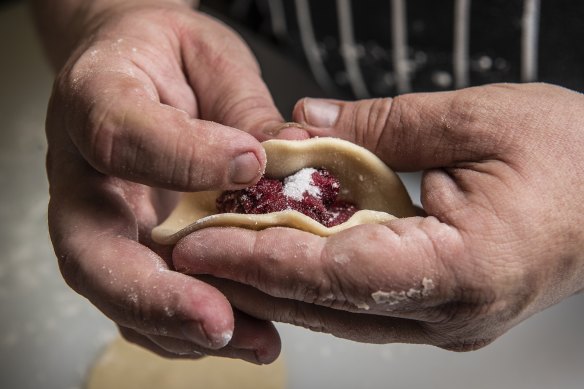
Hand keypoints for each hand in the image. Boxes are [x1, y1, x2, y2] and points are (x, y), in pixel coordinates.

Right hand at [44, 1, 302, 361]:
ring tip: (252, 340)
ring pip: (117, 292)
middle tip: (218, 320)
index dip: (181, 156)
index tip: (249, 162)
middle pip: (92, 251)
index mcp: (94, 102)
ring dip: (178, 329)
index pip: (120, 136)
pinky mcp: (126, 247)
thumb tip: (285, 159)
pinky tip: (245, 334)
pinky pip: (142, 302)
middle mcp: (83, 174)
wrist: (133, 67)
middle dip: (154, 296)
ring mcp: (101, 220)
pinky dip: (187, 329)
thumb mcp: (208, 58)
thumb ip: (241, 106)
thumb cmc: (166, 55)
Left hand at [173, 83, 583, 350]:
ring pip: (337, 311)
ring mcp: (444, 319)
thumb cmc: (575, 154)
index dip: (262, 259)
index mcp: (466, 269)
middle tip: (189, 252)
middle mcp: (450, 312)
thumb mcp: (479, 118)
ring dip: (275, 282)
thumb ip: (382, 126)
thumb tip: (305, 128)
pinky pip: (359, 302)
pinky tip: (277, 256)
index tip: (201, 245)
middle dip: (252, 278)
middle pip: (326, 304)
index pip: (336, 272)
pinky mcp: (439, 308)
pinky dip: (312, 279)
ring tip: (218, 254)